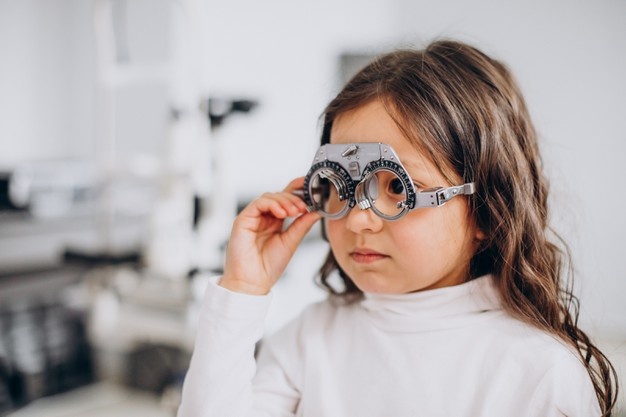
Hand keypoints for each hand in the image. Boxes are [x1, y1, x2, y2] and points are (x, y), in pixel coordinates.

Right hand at [220, 177, 320, 294]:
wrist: (252, 282)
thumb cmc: (268, 267)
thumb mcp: (291, 242)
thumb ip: (302, 225)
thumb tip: (317, 211)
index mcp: (275, 222)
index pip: (287, 200)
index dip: (298, 190)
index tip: (313, 186)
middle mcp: (264, 217)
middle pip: (279, 195)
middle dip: (294, 198)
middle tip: (303, 207)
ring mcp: (253, 217)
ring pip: (269, 196)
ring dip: (285, 200)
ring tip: (295, 211)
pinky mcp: (243, 219)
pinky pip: (258, 203)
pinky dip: (272, 204)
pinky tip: (282, 213)